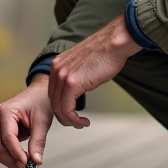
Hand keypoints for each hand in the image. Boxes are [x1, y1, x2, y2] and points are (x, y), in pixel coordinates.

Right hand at [0, 76, 53, 167]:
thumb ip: (38, 141)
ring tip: (23, 166)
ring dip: (8, 160)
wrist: (37, 95)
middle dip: (12, 160)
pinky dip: (7, 156)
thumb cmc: (39, 102)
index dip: (16, 153)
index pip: (8, 138)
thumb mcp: (42, 121)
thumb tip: (35, 160)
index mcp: (5, 111)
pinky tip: (18, 160)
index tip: (26, 163)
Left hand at [49, 14, 142, 128]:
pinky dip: (74, 119)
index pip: (53, 92)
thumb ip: (76, 75)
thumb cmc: (106, 52)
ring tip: (81, 123)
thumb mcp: (83, 64)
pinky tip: (84, 121)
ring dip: (69, 120)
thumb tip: (78, 89)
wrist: (114, 43)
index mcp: (57, 64)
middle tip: (76, 122)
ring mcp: (63, 76)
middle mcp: (56, 69)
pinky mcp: (72, 83)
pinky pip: (67, 109)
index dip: (61, 106)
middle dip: (64, 116)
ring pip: (58, 108)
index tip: (71, 113)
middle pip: (53, 101)